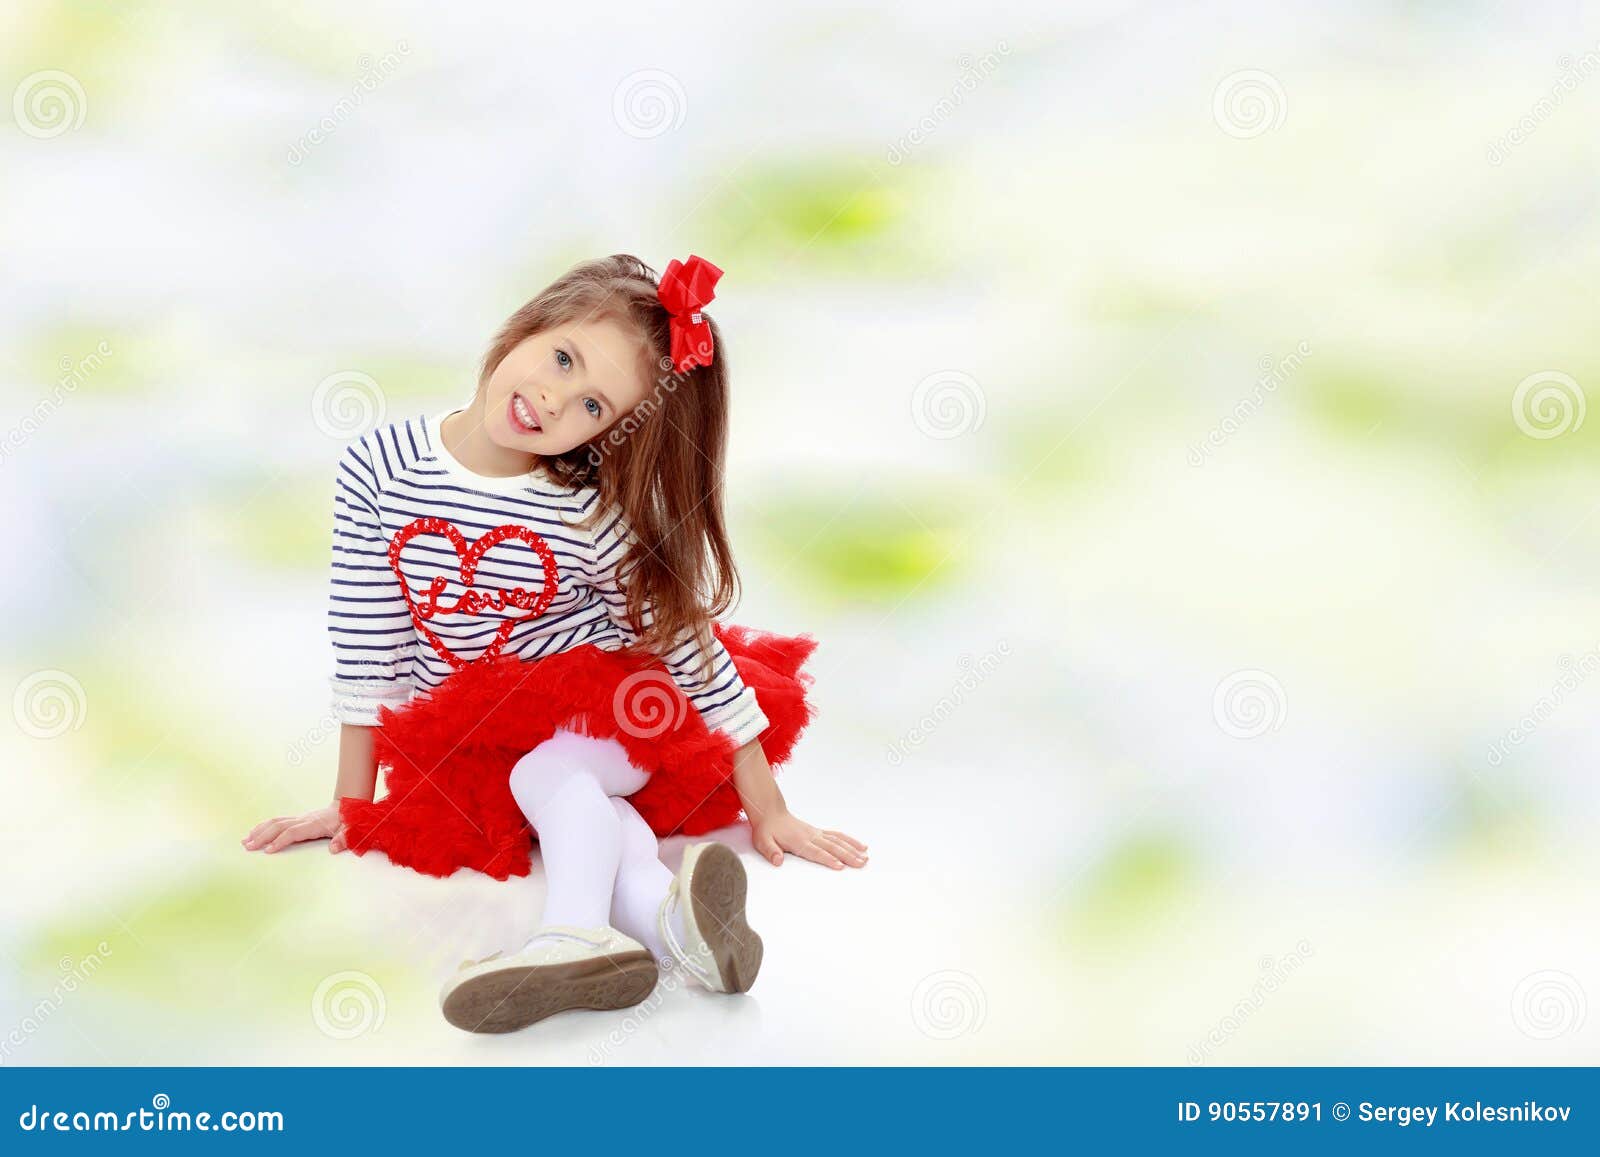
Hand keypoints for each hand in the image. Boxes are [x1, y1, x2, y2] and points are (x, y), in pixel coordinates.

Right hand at [242, 803, 345, 853]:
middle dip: (263, 836)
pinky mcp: (296, 819)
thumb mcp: (351, 830)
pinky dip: (263, 827)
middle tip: (248, 847)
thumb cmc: (348, 821)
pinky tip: (254, 833)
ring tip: (245, 841)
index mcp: (314, 825)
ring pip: (275, 822)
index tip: (268, 851)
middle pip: (279, 826)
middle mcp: (303, 819)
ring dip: (259, 831)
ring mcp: (298, 818)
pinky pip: (276, 821)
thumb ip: (344, 838)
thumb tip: (334, 849)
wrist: (347, 807)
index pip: (293, 832)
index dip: (281, 841)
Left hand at [750, 808, 867, 869]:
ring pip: (838, 841)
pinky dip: (850, 840)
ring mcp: (817, 833)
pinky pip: (838, 836)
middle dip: (848, 856)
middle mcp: (811, 836)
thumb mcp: (762, 841)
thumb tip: (777, 860)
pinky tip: (861, 846)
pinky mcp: (820, 832)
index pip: (816, 852)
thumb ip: (770, 851)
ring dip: (853, 849)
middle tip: (861, 863)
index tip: (840, 866)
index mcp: (799, 841)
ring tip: (866, 857)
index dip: (828, 859)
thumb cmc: (767, 829)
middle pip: (832, 847)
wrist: (771, 813)